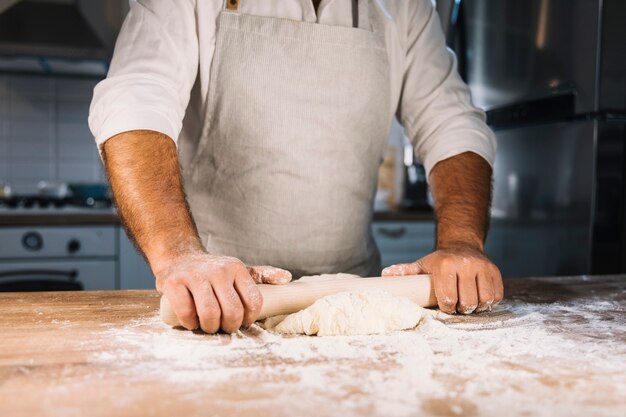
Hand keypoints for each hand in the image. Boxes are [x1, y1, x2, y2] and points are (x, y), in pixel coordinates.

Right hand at [154, 251, 291, 332]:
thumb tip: (287, 278)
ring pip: (209, 314)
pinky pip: (186, 312)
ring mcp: (195, 275)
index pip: (253, 302)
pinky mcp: (174, 282)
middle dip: (229, 326)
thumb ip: (263, 275)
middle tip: (223, 327)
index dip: (248, 319)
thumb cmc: (213, 271)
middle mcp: (218, 270)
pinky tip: (192, 321)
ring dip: (210, 327)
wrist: (179, 257)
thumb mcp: (239, 270)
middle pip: (232, 311)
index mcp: (237, 268)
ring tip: (208, 326)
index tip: (241, 321)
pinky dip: (190, 323)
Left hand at [382, 242, 502, 313]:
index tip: (446, 305)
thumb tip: (385, 275)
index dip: (447, 307)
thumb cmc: (439, 261)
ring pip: (484, 300)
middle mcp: (465, 264)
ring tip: (468, 302)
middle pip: (467, 302)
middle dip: (461, 308)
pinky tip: (479, 297)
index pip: (448, 298)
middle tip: (457, 305)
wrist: (461, 245)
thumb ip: (405, 272)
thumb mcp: (421, 265)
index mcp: (445, 265)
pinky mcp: (495, 271)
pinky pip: (497, 295)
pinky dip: (489, 301)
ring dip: (476, 307)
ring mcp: (483, 267)